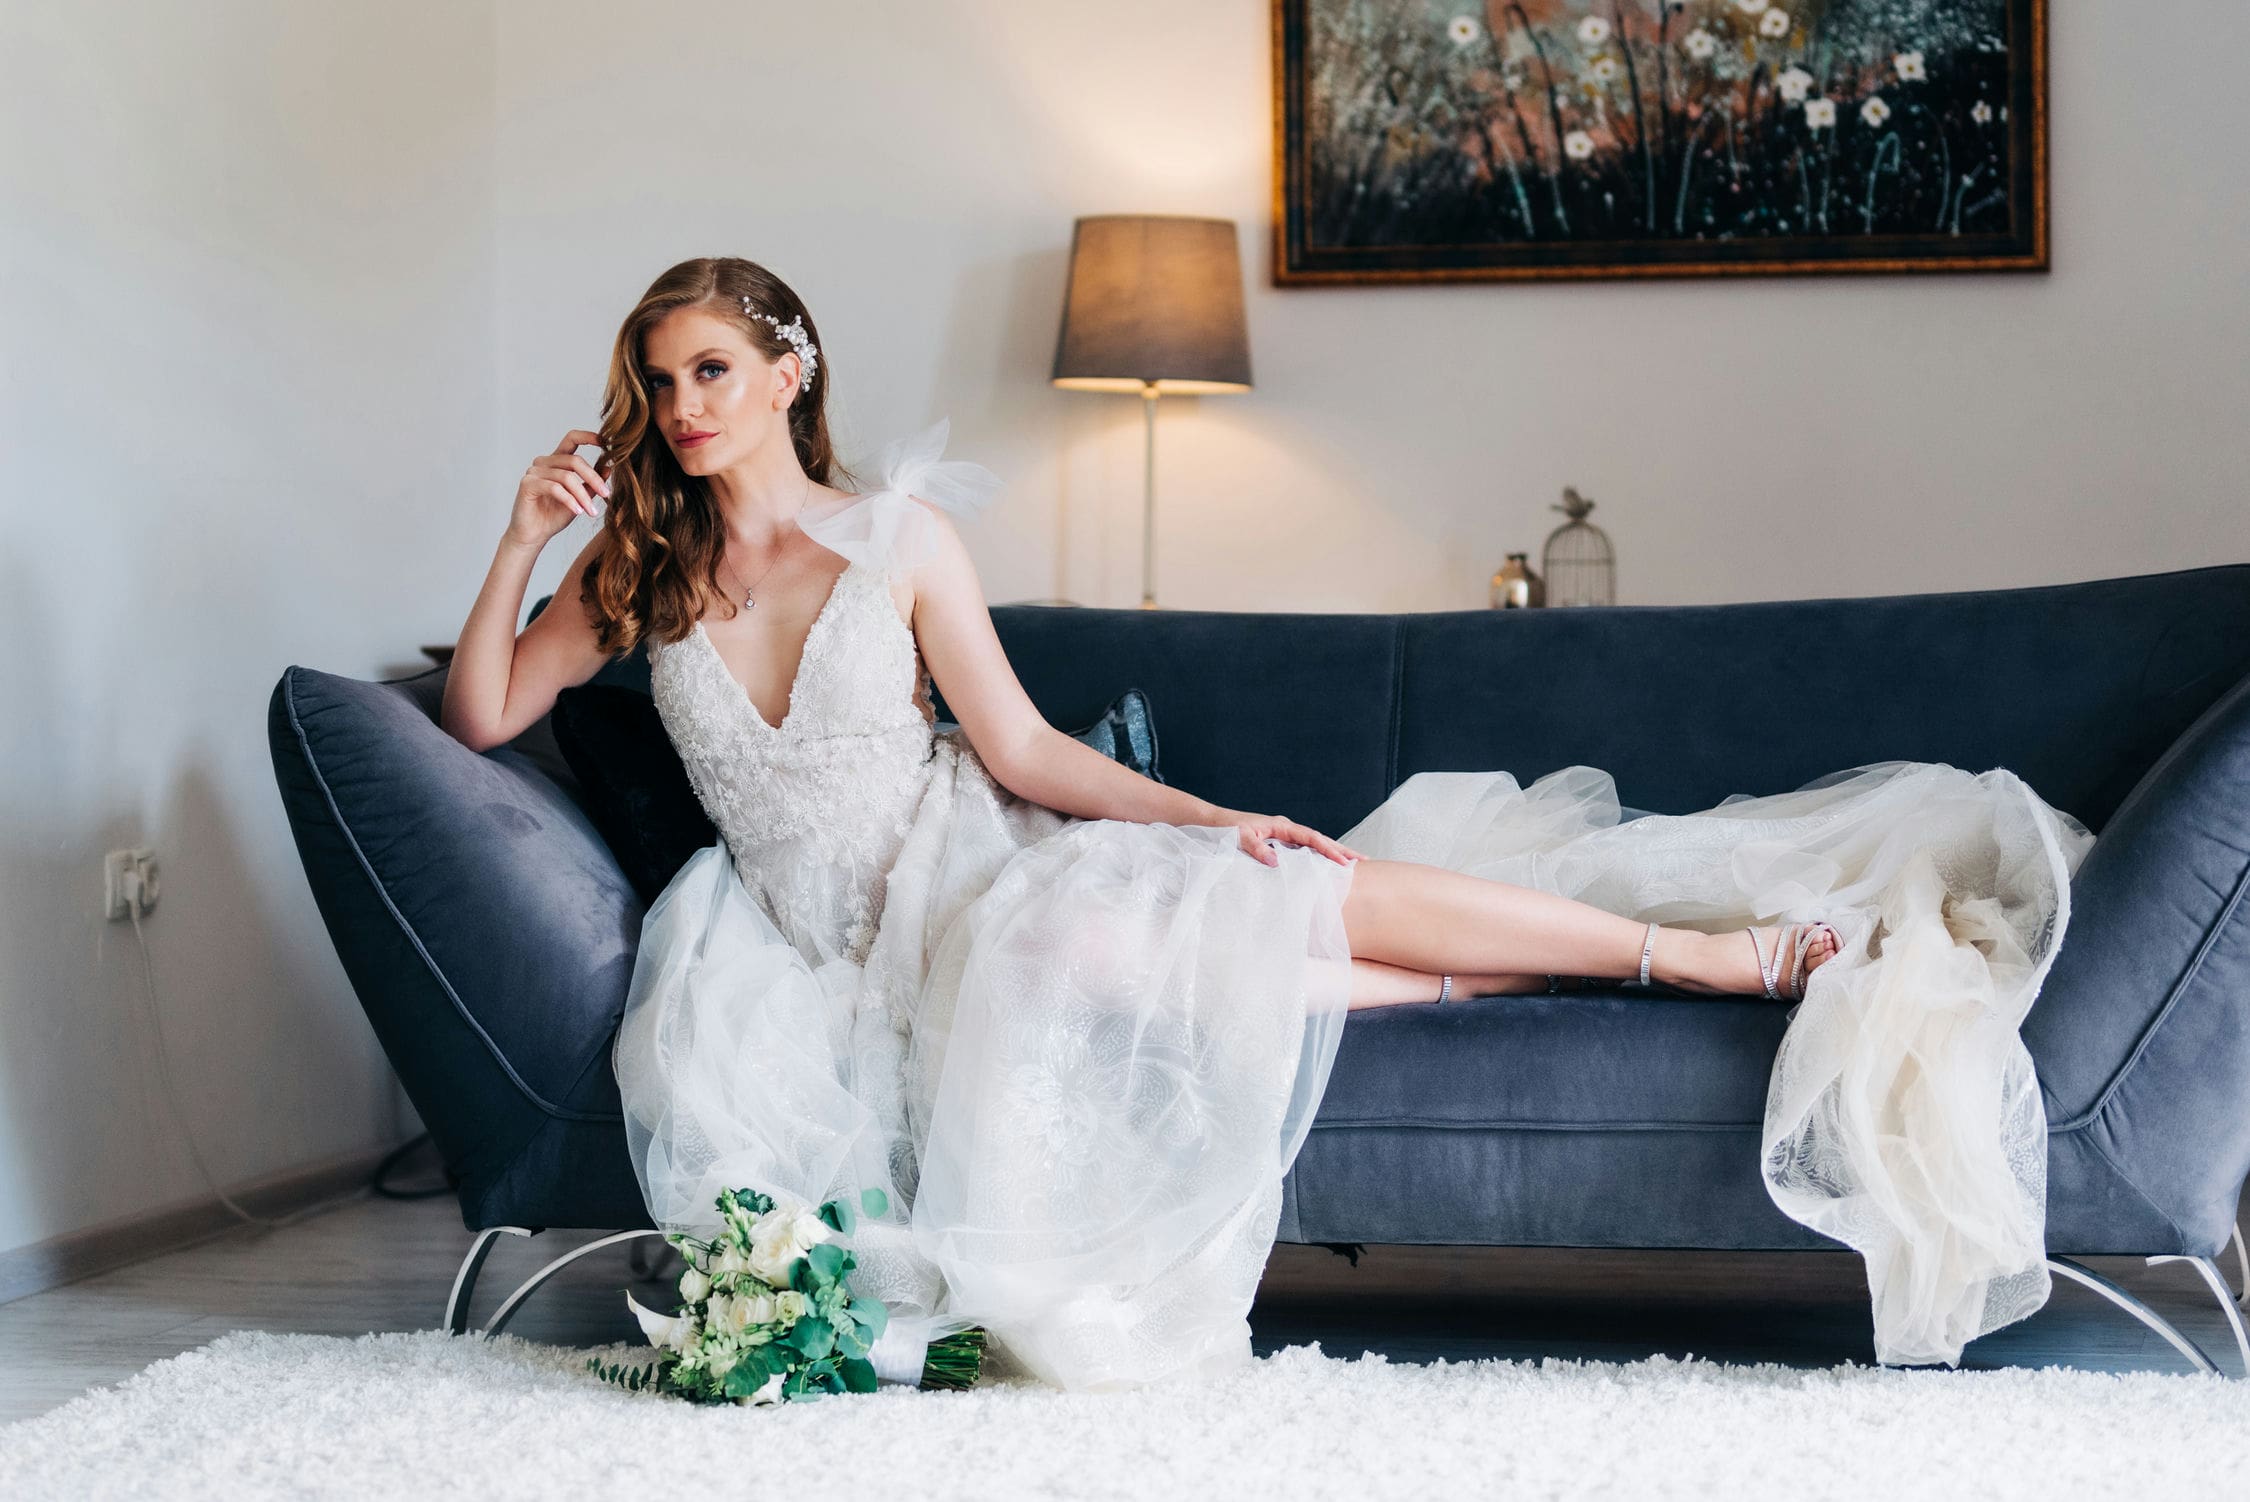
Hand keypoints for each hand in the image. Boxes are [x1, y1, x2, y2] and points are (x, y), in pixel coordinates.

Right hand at [506, 429, 612, 548]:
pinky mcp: (527, 484)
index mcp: (557, 461)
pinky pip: (554, 488)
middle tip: (606, 494)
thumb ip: (591, 484)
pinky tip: (578, 511)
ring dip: (583, 495)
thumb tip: (608, 468)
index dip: (588, 437)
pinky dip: (569, 500)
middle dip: (593, 478)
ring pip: (566, 476)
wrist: (534, 535)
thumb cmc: (553, 516)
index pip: (572, 439)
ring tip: (592, 511)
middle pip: (574, 460)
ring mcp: (534, 471)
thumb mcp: (580, 499)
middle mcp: (544, 462)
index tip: (607, 442)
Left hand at [1213, 809, 1367, 868]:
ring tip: (1352, 863)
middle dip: (1341, 850)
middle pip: (1319, 840)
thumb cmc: (1225, 830)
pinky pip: (1302, 851)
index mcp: (1281, 826)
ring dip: (1332, 854)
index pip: (1311, 838)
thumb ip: (1258, 850)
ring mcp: (1283, 836)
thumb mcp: (1240, 839)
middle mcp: (1285, 830)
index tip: (1345, 862)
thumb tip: (1277, 863)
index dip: (1329, 850)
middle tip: (1364, 860)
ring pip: (1313, 846)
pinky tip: (1324, 867)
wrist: (1213, 823)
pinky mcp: (1277, 844)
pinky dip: (1316, 858)